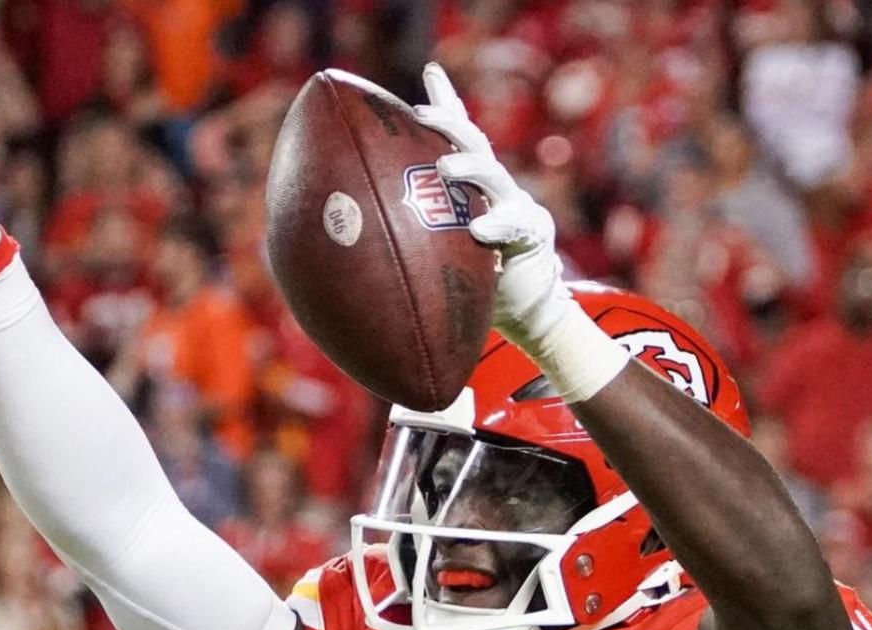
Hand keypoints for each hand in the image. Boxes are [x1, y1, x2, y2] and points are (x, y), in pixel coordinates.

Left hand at [412, 63, 573, 351]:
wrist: (525, 315)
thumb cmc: (473, 286)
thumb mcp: (432, 258)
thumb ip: (405, 242)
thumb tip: (338, 240)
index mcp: (472, 188)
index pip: (459, 137)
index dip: (447, 103)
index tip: (431, 71)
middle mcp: (495, 188)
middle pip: (473, 143)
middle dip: (448, 122)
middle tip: (420, 112)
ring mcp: (516, 205)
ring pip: (493, 174)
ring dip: (468, 167)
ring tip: (445, 167)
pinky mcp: (533, 232)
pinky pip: (515, 223)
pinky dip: (496, 222)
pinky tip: (479, 228)